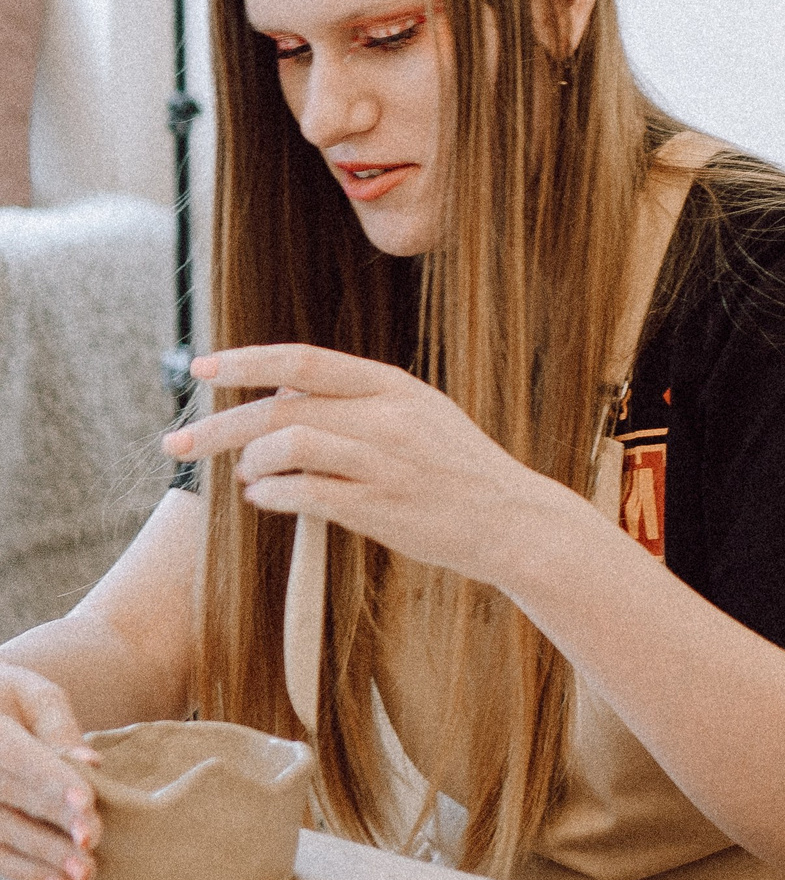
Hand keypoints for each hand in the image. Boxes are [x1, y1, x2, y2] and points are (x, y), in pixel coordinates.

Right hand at [0, 666, 100, 879]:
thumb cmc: (9, 697)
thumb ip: (59, 727)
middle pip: (12, 799)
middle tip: (93, 843)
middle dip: (54, 823)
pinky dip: (24, 870)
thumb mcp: (34, 697)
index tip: (86, 804)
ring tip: (83, 874)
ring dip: (42, 857)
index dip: (53, 781)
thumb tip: (91, 763)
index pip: (20, 759)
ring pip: (0, 833)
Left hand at [164, 345, 600, 590]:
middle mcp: (387, 416)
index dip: (246, 360)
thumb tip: (282, 402)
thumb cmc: (458, 471)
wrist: (514, 520)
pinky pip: (303, 493)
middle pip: (281, 407)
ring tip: (245, 478)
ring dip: (251, 464)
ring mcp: (384, 461)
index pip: (304, 361)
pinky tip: (263, 499)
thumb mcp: (420, 416)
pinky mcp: (380, 505)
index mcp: (394, 386)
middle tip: (176, 442)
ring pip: (287, 445)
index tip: (201, 367)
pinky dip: (270, 494)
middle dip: (218, 423)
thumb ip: (360, 402)